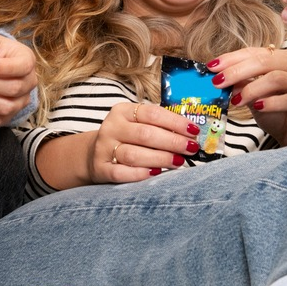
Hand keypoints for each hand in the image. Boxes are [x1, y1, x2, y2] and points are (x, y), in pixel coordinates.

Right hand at [85, 102, 200, 184]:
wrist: (93, 154)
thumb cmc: (125, 138)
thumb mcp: (137, 124)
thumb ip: (159, 126)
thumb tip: (190, 134)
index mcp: (123, 111)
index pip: (152, 113)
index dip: (175, 122)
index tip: (194, 131)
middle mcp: (112, 127)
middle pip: (146, 134)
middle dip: (173, 142)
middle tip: (191, 148)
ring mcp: (104, 148)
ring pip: (135, 155)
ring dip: (161, 158)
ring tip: (178, 162)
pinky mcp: (101, 169)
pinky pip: (122, 173)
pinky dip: (140, 174)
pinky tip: (156, 173)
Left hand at [207, 45, 286, 145]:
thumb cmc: (280, 115)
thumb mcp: (255, 98)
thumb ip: (242, 86)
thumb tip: (221, 78)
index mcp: (285, 59)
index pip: (256, 52)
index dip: (233, 58)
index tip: (212, 66)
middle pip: (266, 61)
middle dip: (238, 70)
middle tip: (218, 82)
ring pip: (277, 78)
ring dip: (252, 88)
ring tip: (235, 100)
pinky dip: (272, 102)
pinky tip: (257, 107)